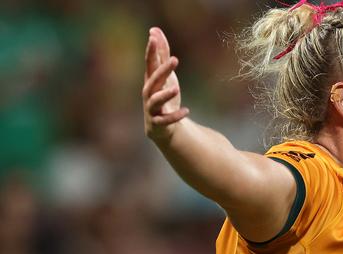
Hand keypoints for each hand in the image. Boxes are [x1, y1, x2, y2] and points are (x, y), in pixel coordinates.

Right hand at [143, 27, 188, 141]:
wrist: (162, 127)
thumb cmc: (163, 96)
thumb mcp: (165, 75)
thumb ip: (161, 54)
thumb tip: (154, 30)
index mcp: (151, 80)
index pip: (149, 63)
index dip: (151, 51)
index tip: (153, 37)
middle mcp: (149, 93)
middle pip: (153, 80)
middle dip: (162, 70)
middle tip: (175, 59)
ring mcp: (152, 109)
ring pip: (155, 100)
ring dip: (165, 94)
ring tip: (176, 88)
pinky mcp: (158, 123)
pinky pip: (166, 120)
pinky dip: (175, 115)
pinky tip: (186, 111)